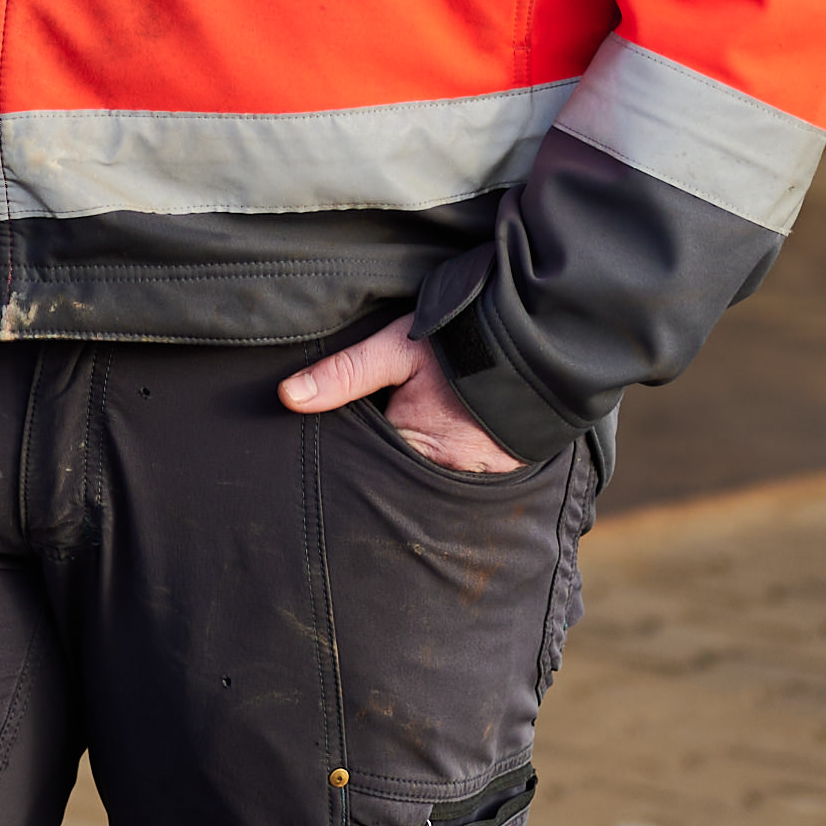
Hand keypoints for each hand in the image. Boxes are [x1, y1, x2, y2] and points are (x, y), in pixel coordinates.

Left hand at [281, 314, 518, 473]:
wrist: (536, 339)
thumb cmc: (462, 341)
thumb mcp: (396, 348)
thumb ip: (345, 373)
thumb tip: (288, 397)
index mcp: (413, 447)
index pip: (368, 467)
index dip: (356, 455)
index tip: (340, 452)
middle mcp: (446, 474)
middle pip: (400, 481)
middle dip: (385, 472)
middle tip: (380, 450)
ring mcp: (477, 477)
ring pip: (430, 485)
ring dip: (419, 475)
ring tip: (415, 451)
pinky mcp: (502, 472)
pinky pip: (465, 483)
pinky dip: (453, 472)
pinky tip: (450, 449)